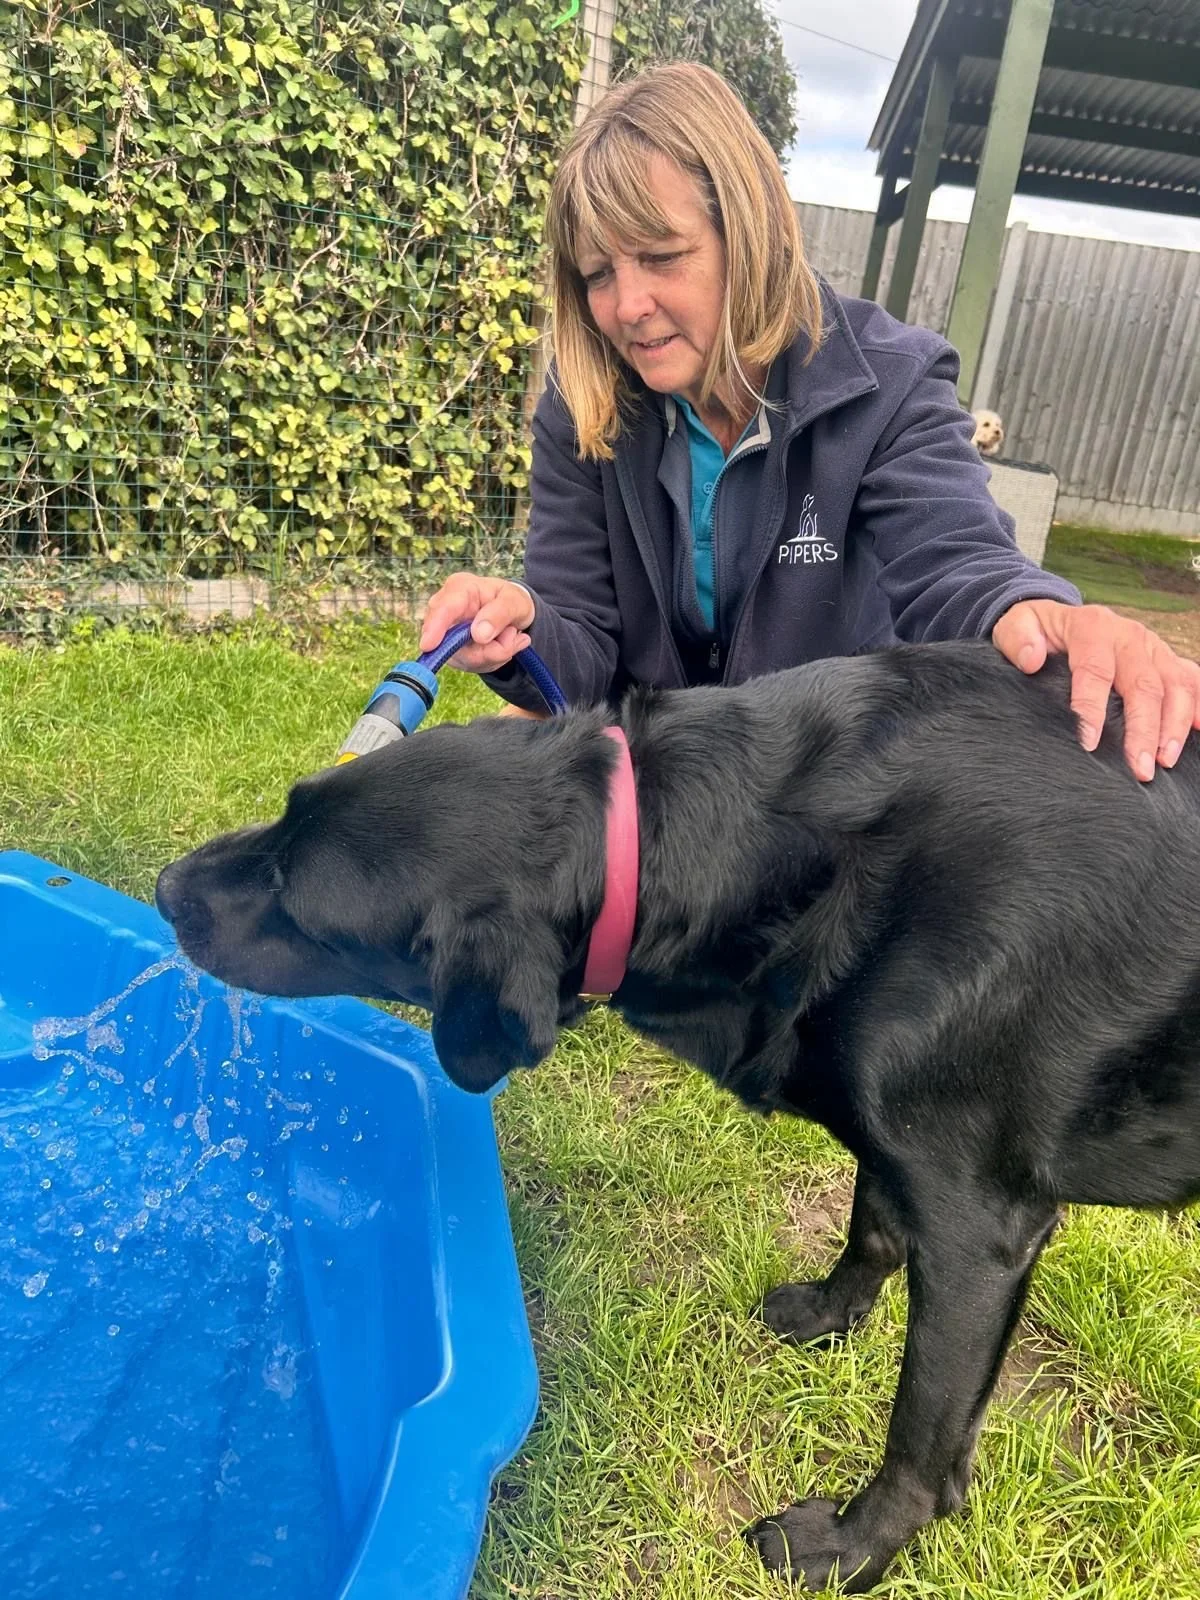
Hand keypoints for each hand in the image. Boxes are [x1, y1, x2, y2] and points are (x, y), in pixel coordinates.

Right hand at [419, 572, 534, 672]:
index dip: (434, 628)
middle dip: (485, 649)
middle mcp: (446, 610)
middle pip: (451, 640)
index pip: (443, 608)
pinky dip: (491, 659)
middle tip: (512, 636)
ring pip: (465, 657)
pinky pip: (471, 664)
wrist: (514, 614)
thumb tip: (478, 635)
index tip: (429, 646)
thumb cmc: (511, 601)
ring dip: (493, 654)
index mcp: (459, 589)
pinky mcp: (453, 652)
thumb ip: (499, 614)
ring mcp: (447, 634)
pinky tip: (500, 645)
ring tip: (510, 636)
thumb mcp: (515, 602)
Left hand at [993, 599, 1199, 780]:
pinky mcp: (1167, 660)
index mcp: (1092, 627)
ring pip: (1176, 686)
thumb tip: (1031, 659)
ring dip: (1175, 726)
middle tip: (1139, 769)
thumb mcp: (1015, 625)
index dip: (1092, 708)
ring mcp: (1153, 648)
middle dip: (1143, 730)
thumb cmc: (1037, 630)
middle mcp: (1129, 636)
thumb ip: (1018, 639)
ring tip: (1165, 762)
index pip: (1095, 670)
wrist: (1059, 619)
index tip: (1088, 744)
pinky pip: (1192, 681)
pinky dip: (1199, 707)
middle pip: (1144, 684)